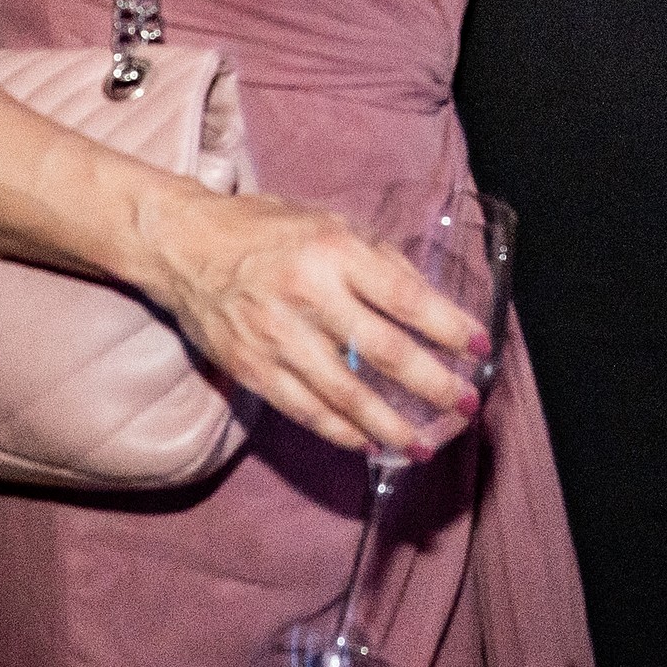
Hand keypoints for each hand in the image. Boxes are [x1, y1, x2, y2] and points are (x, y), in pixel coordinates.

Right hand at [145, 190, 489, 456]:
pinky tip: (370, 444)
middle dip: (433, 384)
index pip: (405, 297)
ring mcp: (278, 339)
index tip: (480, 347)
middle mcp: (309, 297)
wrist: (185, 246)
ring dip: (392, 425)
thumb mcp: (329, 223)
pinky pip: (307, 412)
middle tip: (466, 404)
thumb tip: (427, 300)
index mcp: (335, 252)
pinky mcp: (254, 370)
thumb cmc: (267, 230)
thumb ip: (377, 260)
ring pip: (347, 395)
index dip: (447, 326)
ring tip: (426, 443)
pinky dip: (342, 433)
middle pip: (384, 352)